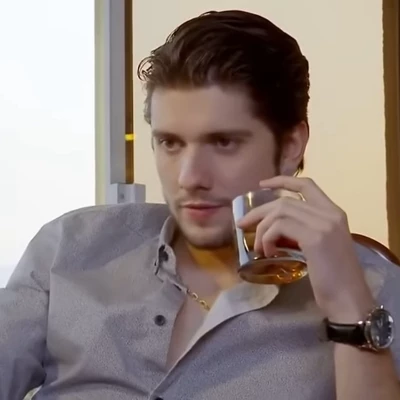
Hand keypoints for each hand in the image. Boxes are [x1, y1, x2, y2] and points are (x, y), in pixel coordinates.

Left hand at [236, 176, 373, 321]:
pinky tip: (268, 253)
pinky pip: (278, 228)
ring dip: (262, 230)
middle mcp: (330, 213)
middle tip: (242, 224)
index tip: (262, 184)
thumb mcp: (319, 246)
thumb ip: (302, 231)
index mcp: (334, 213)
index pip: (306, 185)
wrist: (349, 300)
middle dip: (259, 212)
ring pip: (279, 212)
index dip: (282, 181)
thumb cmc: (333, 278)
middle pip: (284, 201)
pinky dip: (267, 239)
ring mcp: (323, 224)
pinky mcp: (314, 238)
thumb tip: (272, 227)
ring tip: (259, 247)